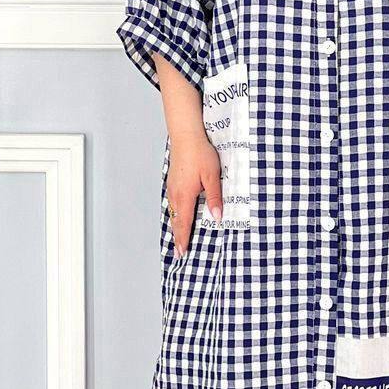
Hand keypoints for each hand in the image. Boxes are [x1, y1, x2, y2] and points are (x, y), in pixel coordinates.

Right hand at [166, 134, 223, 255]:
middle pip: (175, 220)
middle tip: (178, 252)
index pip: (184, 223)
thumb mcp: (213, 176)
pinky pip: (172, 203)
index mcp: (185, 195)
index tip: (182, 252)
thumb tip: (217, 217)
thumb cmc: (200, 153)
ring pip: (173, 212)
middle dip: (177, 237)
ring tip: (178, 238)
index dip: (183, 239)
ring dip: (176, 226)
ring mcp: (172, 187)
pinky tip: (178, 215)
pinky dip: (175, 214)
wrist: (186, 135)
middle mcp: (175, 194)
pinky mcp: (172, 181)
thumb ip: (214, 198)